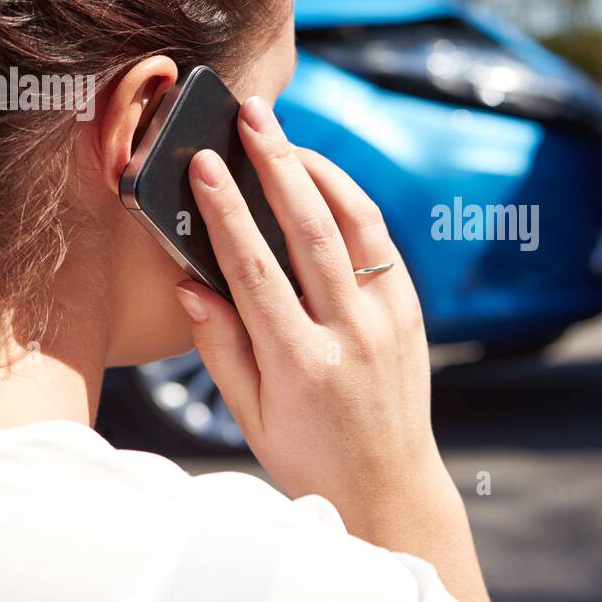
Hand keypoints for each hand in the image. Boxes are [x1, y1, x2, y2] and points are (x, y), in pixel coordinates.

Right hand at [173, 95, 447, 526]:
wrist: (389, 485)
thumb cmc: (309, 456)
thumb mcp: (250, 418)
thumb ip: (220, 348)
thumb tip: (190, 283)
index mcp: (301, 364)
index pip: (256, 269)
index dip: (226, 210)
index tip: (203, 164)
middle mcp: (352, 335)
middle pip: (311, 229)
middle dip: (277, 163)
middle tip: (252, 115)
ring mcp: (389, 320)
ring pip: (357, 224)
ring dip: (320, 170)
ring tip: (285, 135)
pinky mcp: (412, 313)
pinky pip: (380, 243)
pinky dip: (351, 203)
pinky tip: (322, 180)